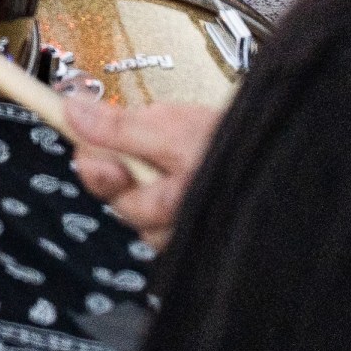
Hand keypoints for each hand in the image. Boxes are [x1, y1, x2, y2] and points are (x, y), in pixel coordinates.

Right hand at [64, 94, 218, 241]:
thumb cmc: (232, 144)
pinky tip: (204, 220)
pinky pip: (164, 243)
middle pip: (116, 199)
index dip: (95, 167)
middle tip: (173, 185)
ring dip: (169, 219)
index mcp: (140, 140)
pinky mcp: (183, 229)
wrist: (282, 171)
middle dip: (143, 198)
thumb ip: (118, 126)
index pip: (92, 155)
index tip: (113, 171)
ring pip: (142, 227)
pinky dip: (185, 234)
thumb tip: (68, 106)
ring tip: (200, 199)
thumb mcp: (173, 132)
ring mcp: (168, 204)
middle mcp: (149, 172)